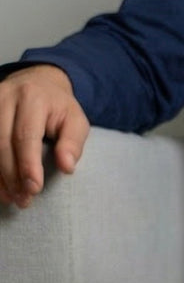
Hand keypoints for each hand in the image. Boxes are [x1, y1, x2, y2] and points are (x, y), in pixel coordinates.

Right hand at [0, 64, 89, 209]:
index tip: (34, 189)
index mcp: (32, 98)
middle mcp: (5, 97)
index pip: (26, 135)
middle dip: (12, 175)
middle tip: (23, 200)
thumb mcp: (76, 121)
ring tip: (10, 198)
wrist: (38, 82)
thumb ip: (73, 143)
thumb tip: (67, 167)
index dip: (28, 164)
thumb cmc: (60, 108)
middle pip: (2, 141)